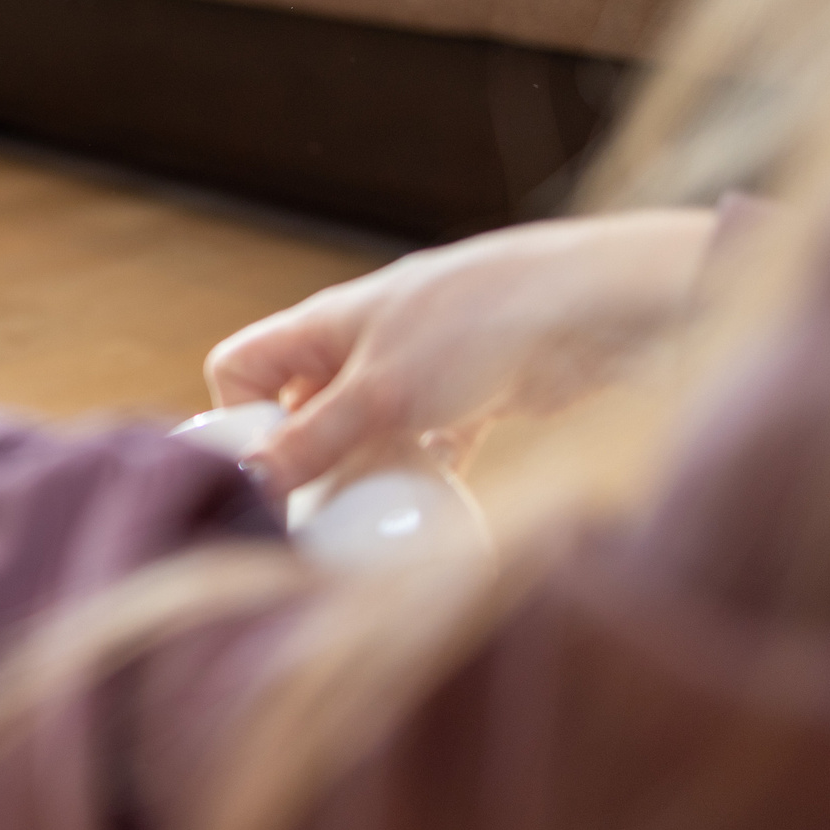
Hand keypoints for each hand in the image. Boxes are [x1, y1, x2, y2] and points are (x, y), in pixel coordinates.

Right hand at [205, 209, 714, 495]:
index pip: (240, 367)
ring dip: (366, 477)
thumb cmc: (477, 325)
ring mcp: (413, 374)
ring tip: (379, 517)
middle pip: (300, 412)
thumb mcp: (379, 393)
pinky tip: (437, 502)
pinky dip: (422, 478)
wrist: (590, 311)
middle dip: (307, 465)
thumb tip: (250, 484)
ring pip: (362, 437)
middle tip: (321, 515)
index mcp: (323, 325)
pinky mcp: (462, 401)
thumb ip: (312, 440)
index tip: (271, 468)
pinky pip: (420, 450)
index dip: (240, 418)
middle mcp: (360, 345)